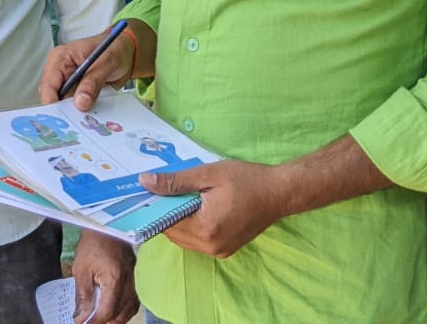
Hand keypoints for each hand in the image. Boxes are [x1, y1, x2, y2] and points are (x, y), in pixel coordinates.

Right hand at [39, 24, 139, 110]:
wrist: (127, 52)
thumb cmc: (115, 48)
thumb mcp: (107, 62)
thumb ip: (93, 82)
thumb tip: (80, 102)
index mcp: (60, 58)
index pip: (48, 83)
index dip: (51, 102)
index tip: (61, 117)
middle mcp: (60, 71)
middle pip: (53, 97)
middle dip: (63, 111)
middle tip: (76, 123)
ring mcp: (69, 83)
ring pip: (63, 105)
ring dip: (74, 113)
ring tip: (86, 120)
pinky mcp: (77, 92)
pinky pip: (75, 107)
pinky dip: (82, 113)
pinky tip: (91, 117)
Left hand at [70, 231, 138, 323]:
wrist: (107, 224)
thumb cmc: (92, 243)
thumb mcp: (81, 269)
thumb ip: (82, 295)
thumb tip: (81, 315)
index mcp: (114, 280)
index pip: (107, 311)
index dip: (94, 322)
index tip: (82, 323)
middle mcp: (128, 282)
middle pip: (121, 314)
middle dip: (106, 321)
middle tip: (91, 321)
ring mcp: (134, 279)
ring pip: (130, 309)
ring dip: (116, 317)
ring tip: (102, 317)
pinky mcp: (135, 275)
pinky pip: (134, 300)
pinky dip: (125, 309)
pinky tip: (115, 309)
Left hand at [139, 160, 289, 257]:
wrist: (280, 192)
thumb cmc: (247, 179)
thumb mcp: (208, 174)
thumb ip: (175, 182)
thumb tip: (145, 183)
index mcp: (205, 229)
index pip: (165, 223)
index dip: (154, 207)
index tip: (148, 191)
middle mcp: (210, 246)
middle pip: (173, 233)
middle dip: (166, 213)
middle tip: (168, 190)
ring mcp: (219, 251)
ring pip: (184, 239)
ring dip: (179, 220)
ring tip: (186, 197)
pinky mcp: (225, 250)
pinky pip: (198, 241)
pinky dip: (192, 226)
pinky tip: (198, 207)